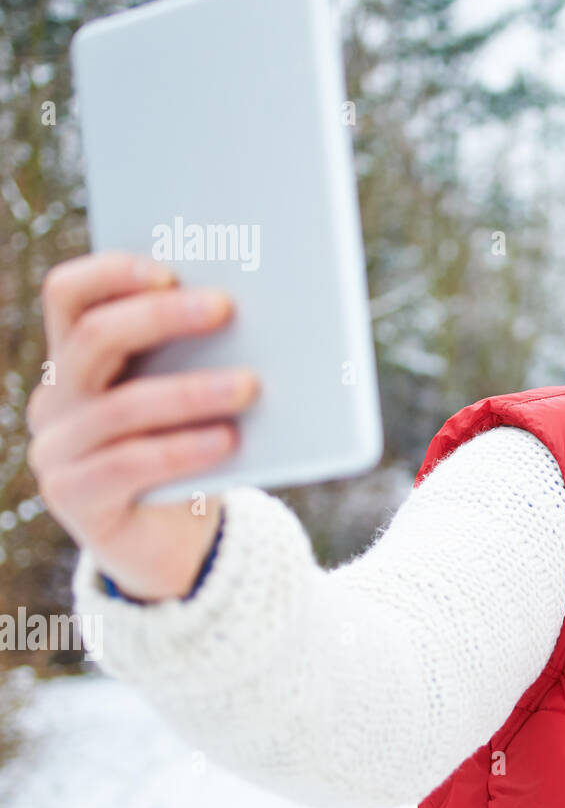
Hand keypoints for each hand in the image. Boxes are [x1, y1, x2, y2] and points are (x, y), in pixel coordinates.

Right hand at [25, 251, 258, 600]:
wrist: (175, 539)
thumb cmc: (192, 446)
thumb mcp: (193, 394)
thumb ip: (203, 354)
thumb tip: (266, 310)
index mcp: (76, 357)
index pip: (69, 294)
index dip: (112, 272)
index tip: (171, 268)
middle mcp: (56, 397)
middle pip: (93, 337)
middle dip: (163, 317)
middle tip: (227, 308)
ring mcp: (57, 449)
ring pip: (120, 405)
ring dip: (190, 390)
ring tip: (251, 385)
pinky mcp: (74, 497)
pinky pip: (128, 464)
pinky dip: (182, 448)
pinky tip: (227, 440)